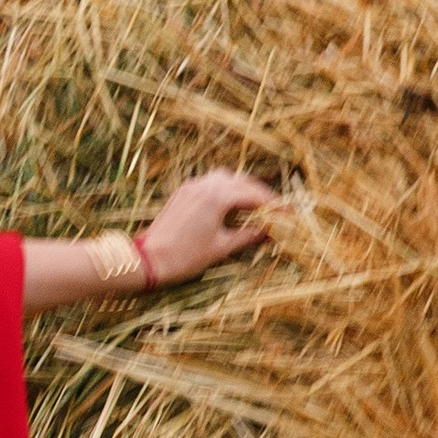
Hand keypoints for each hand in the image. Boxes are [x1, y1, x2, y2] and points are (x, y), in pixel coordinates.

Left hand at [139, 168, 278, 286]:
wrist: (148, 258)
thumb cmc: (186, 255)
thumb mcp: (222, 247)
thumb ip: (248, 235)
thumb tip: (268, 231)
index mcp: (217, 196)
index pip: (254, 195)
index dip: (274, 204)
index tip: (288, 213)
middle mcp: (205, 185)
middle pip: (242, 182)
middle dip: (260, 194)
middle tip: (276, 210)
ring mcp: (192, 186)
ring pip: (225, 178)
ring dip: (242, 189)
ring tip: (254, 205)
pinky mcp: (183, 192)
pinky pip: (210, 184)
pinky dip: (225, 190)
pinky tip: (230, 205)